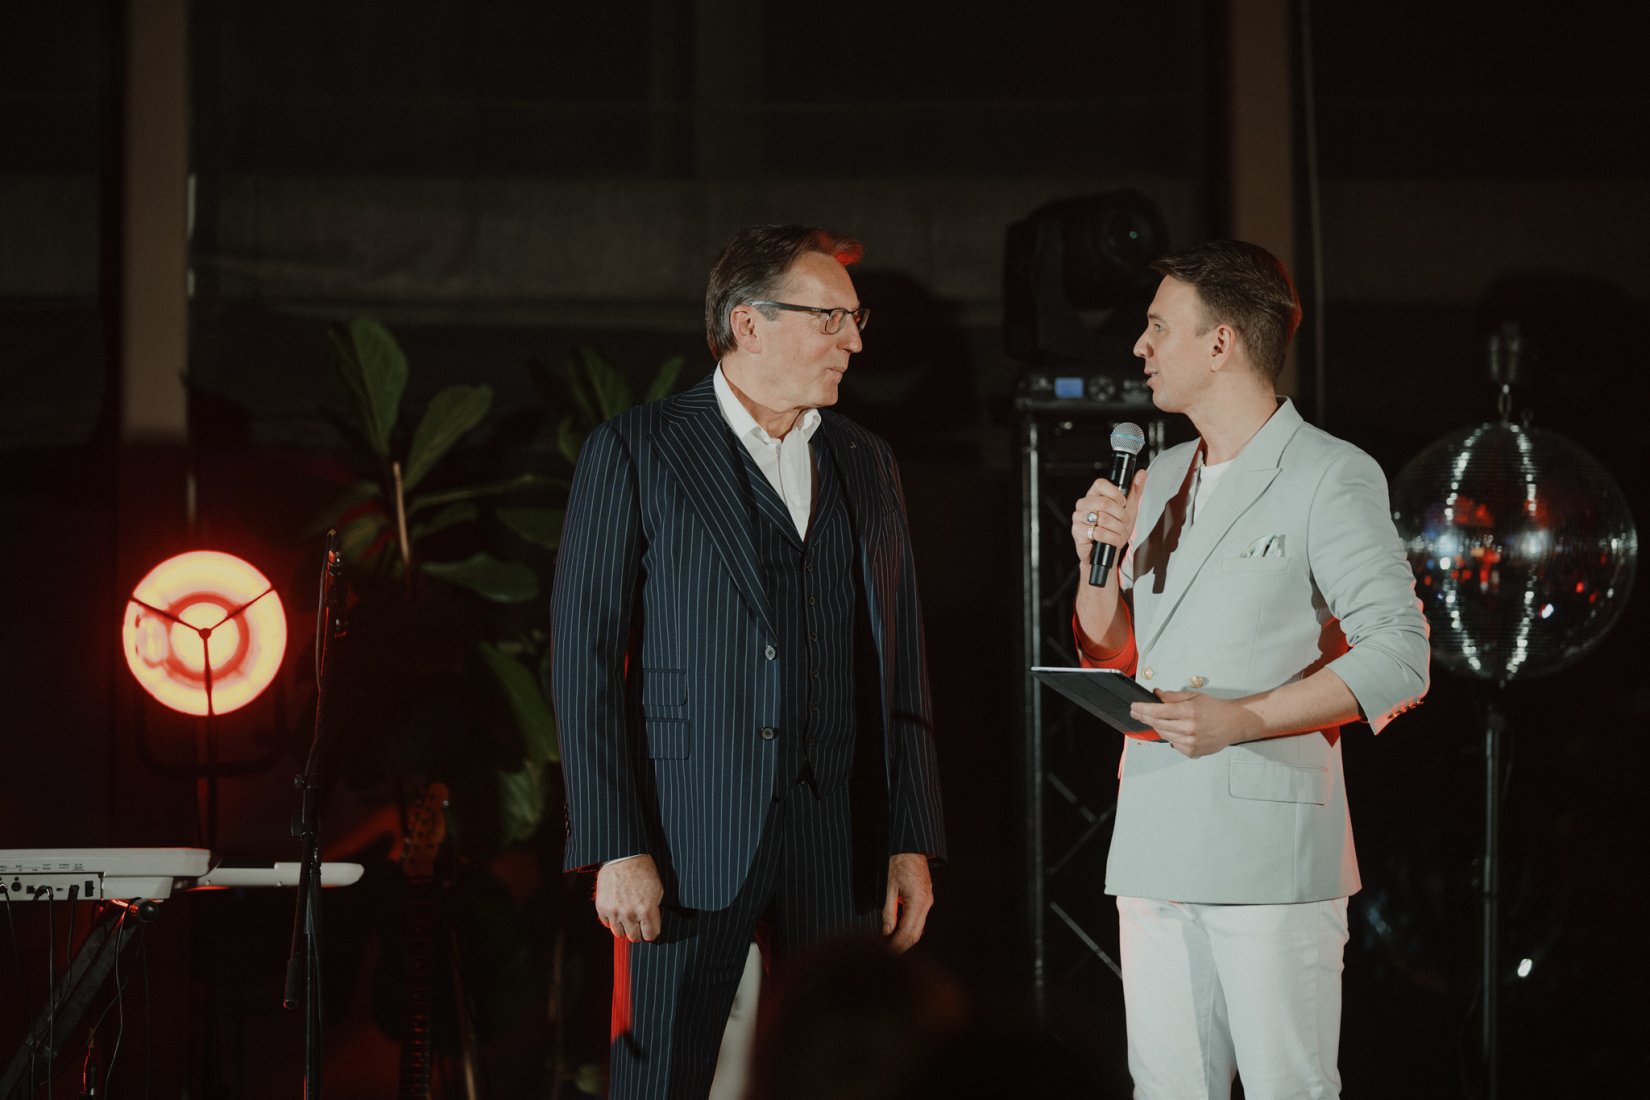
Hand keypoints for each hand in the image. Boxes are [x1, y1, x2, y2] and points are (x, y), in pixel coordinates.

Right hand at [595, 855, 663, 941]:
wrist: (623, 858)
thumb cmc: (643, 871)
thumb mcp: (657, 890)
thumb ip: (654, 910)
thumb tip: (651, 925)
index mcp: (647, 910)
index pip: (650, 936)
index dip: (651, 931)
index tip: (649, 927)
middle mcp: (630, 914)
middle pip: (634, 937)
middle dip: (638, 931)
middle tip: (638, 922)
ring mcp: (614, 912)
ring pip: (620, 933)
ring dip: (624, 927)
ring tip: (627, 915)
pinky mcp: (602, 908)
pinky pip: (607, 924)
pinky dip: (612, 919)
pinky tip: (617, 908)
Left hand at [882, 852, 933, 952]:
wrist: (908, 843)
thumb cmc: (895, 861)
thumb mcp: (887, 887)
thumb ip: (887, 913)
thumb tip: (886, 934)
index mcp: (918, 902)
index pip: (907, 934)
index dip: (895, 947)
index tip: (883, 954)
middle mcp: (926, 903)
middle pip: (915, 935)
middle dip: (900, 946)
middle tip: (883, 954)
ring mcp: (928, 900)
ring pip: (918, 928)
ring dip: (903, 938)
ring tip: (886, 944)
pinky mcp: (925, 897)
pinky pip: (918, 918)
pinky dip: (907, 927)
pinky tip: (895, 930)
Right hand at [1072, 469, 1148, 569]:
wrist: (1108, 550)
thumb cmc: (1116, 527)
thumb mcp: (1129, 508)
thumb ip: (1135, 490)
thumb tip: (1142, 473)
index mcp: (1094, 494)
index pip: (1100, 483)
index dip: (1115, 493)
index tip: (1122, 502)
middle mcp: (1084, 504)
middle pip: (1103, 502)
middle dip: (1120, 514)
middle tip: (1124, 521)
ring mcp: (1078, 518)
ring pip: (1103, 519)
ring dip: (1117, 528)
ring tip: (1119, 531)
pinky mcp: (1078, 532)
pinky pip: (1098, 532)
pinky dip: (1110, 538)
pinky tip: (1112, 539)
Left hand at [1131, 690, 1261, 758]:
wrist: (1233, 723)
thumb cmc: (1215, 708)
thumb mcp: (1193, 696)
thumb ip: (1172, 696)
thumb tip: (1155, 694)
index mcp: (1188, 711)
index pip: (1157, 711)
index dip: (1142, 709)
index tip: (1133, 707)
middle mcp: (1188, 728)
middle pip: (1157, 724)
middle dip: (1144, 717)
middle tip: (1136, 712)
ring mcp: (1190, 742)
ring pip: (1163, 734)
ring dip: (1156, 726)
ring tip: (1153, 719)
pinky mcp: (1192, 751)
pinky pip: (1173, 744)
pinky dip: (1170, 736)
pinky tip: (1174, 729)